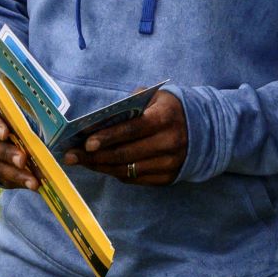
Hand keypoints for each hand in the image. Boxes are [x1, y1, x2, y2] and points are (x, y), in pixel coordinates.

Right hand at [0, 100, 39, 190]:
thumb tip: (41, 110)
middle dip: (6, 154)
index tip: (5, 133)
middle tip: (22, 160)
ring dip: (14, 174)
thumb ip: (15, 107)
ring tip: (32, 181)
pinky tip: (31, 185)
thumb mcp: (3, 103)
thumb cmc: (1, 107)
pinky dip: (15, 181)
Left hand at [63, 91, 187, 185]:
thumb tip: (102, 118)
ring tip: (81, 162)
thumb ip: (131, 103)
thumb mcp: (156, 97)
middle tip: (71, 156)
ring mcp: (169, 164)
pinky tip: (102, 166)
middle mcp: (169, 143)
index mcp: (165, 118)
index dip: (108, 137)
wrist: (206, 129)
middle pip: (125, 154)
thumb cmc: (171, 109)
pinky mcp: (167, 178)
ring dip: (101, 167)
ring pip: (127, 169)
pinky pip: (135, 179)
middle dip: (94, 156)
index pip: (132, 130)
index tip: (86, 142)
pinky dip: (116, 173)